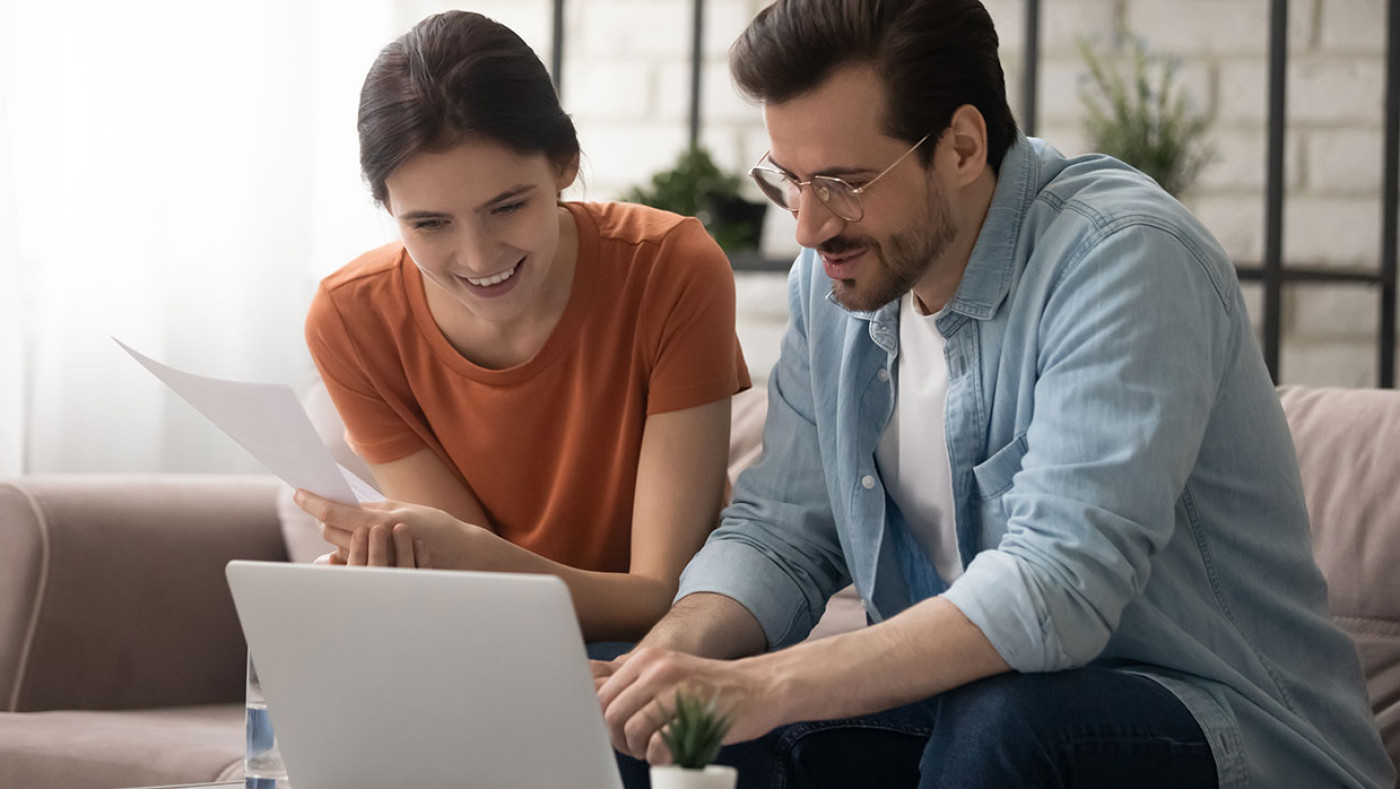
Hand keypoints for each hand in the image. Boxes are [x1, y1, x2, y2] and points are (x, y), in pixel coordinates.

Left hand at [294, 490, 470, 568]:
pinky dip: (347, 552)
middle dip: (322, 517)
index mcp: (380, 521)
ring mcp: (375, 560)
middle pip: (329, 531)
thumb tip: (345, 504)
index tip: (299, 492)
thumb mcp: (404, 509)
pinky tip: (351, 544)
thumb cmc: (436, 527)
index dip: (312, 502)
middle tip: (321, 505)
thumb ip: (373, 509)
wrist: (461, 554)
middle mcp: (375, 543)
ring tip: (341, 524)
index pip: (333, 512)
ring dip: (335, 535)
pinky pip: (351, 562)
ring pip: (338, 548)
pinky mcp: (379, 572)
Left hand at [596, 647, 782, 764]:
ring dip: (639, 751)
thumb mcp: (668, 676)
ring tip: (657, 751)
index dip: (604, 722)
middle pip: (610, 714)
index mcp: (646, 659)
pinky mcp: (694, 711)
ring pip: (631, 729)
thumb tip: (600, 715)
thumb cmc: (711, 689)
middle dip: (619, 740)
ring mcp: (676, 688)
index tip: (620, 734)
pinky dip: (660, 758)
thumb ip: (636, 689)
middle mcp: (657, 668)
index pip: (599, 695)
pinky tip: (672, 755)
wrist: (759, 687)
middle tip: (638, 748)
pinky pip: (657, 745)